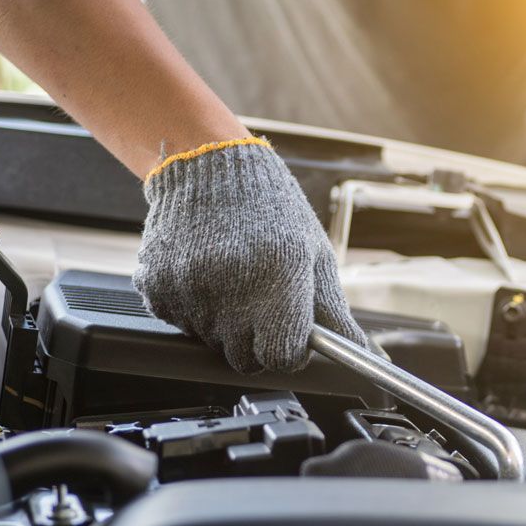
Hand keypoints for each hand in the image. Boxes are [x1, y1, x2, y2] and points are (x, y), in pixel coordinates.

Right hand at [134, 138, 365, 372]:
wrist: (209, 166)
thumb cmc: (273, 210)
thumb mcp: (315, 254)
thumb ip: (335, 312)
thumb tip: (367, 354)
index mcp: (280, 276)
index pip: (283, 357)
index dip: (291, 351)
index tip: (292, 334)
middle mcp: (233, 287)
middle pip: (246, 358)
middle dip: (257, 340)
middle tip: (261, 302)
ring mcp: (190, 290)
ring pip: (212, 342)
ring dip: (225, 323)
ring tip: (232, 277)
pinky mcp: (158, 288)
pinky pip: (180, 323)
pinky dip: (194, 308)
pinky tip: (205, 272)